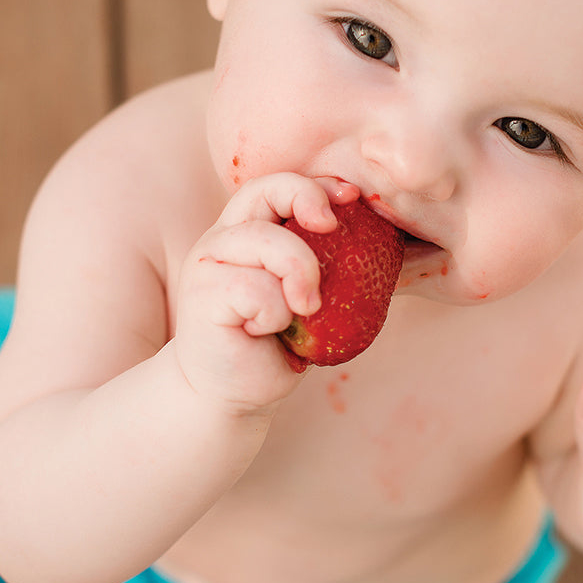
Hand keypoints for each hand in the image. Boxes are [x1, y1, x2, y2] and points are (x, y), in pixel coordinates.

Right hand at [173, 173, 356, 411]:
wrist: (229, 397)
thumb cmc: (274, 346)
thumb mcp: (304, 297)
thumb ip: (322, 264)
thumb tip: (380, 238)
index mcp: (245, 231)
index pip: (276, 185)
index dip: (315, 185)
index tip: (352, 198)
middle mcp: (222, 239)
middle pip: (265, 191)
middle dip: (308, 200)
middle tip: (332, 229)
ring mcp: (208, 264)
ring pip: (267, 242)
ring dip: (300, 275)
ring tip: (304, 309)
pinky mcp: (202, 296)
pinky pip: (258, 290)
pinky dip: (275, 314)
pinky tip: (265, 332)